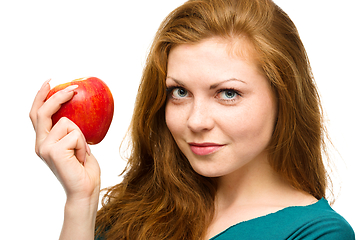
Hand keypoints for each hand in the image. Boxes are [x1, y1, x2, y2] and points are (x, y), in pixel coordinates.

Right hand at [29, 79, 100, 203]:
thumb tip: (78, 114)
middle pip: (42, 112)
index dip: (41, 97)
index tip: (50, 82)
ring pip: (68, 123)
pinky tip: (81, 159)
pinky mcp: (53, 151)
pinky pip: (75, 134)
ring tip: (81, 154)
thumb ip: (71, 132)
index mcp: (44, 142)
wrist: (85, 191)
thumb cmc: (84, 170)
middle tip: (74, 89)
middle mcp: (40, 144)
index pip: (37, 114)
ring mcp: (44, 148)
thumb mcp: (78, 146)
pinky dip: (83, 145)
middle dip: (58, 96)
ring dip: (81, 137)